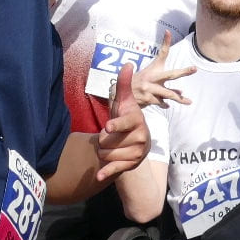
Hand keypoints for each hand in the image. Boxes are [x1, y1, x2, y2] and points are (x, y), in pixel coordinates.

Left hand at [96, 63, 151, 180]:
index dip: (115, 125)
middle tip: (110, 136)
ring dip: (103, 151)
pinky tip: (99, 176)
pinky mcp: (132, 164)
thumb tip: (128, 63)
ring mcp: (137, 152)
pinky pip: (115, 168)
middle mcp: (140, 137)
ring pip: (106, 154)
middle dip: (103, 139)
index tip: (108, 126)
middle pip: (107, 141)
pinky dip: (106, 172)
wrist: (135, 140)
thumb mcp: (124, 101)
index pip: (123, 123)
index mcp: (137, 120)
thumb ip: (124, 84)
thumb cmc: (125, 117)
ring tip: (112, 146)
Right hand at [132, 29, 195, 107]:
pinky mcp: (146, 98)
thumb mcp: (148, 78)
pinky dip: (164, 104)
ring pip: (168, 93)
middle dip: (183, 72)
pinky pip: (160, 102)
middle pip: (171, 74)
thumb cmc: (137, 84)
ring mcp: (149, 88)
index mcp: (152, 69)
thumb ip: (166, 86)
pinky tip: (167, 105)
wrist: (118, 94)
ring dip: (179, 98)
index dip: (165, 42)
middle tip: (194, 69)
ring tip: (188, 101)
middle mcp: (151, 77)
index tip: (168, 32)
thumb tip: (181, 92)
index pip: (161, 54)